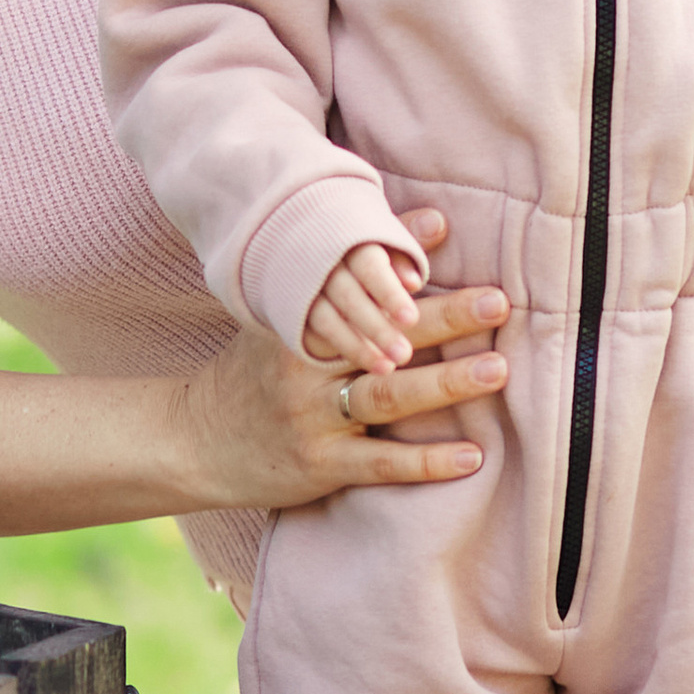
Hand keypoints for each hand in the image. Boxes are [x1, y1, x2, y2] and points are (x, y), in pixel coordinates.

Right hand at [179, 213, 510, 510]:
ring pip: (387, 397)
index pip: (355, 288)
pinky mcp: (321, 466)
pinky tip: (473, 455)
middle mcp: (307, 368)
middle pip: (383, 337)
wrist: (197, 441)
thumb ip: (348, 279)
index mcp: (302, 325)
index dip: (398, 262)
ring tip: (497, 368)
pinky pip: (381, 464)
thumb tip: (425, 227)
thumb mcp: (286, 319)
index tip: (445, 233)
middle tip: (497, 301)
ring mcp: (314, 419)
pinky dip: (427, 460)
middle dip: (444, 318)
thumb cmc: (257, 370)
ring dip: (445, 383)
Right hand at [306, 239, 423, 376]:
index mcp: (346, 238)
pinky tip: (372, 367)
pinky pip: (311, 335)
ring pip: (326, 318)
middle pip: (346, 293)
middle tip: (405, 353)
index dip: (388, 287)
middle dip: (376, 323)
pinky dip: (343, 349)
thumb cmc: (358, 249)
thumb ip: (405, 239)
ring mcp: (305, 289)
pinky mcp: (294, 313)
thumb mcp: (379, 239)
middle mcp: (322, 263)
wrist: (297, 256)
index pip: (365, 262)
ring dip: (359, 344)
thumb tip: (437, 223)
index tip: (411, 311)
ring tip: (390, 367)